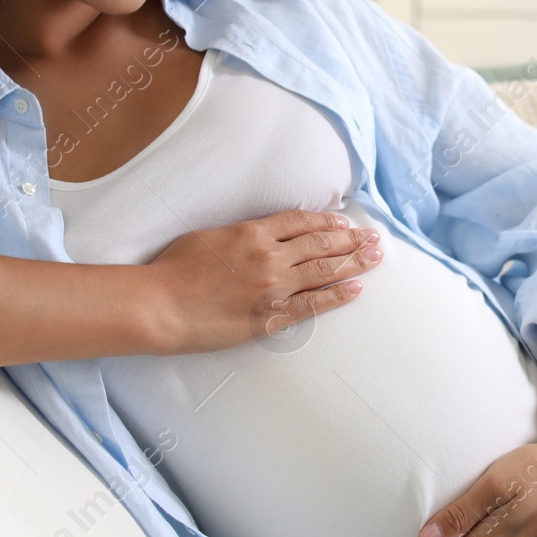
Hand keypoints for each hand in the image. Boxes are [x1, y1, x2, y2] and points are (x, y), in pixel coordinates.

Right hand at [144, 209, 382, 353]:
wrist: (161, 306)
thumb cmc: (174, 270)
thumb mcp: (209, 236)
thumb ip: (241, 234)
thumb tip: (261, 233)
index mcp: (252, 232)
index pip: (302, 221)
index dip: (327, 220)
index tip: (344, 220)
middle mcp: (269, 256)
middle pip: (322, 242)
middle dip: (352, 238)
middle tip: (374, 237)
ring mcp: (273, 287)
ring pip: (324, 269)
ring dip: (354, 262)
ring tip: (376, 256)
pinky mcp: (271, 317)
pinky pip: (313, 304)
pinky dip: (338, 295)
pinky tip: (356, 289)